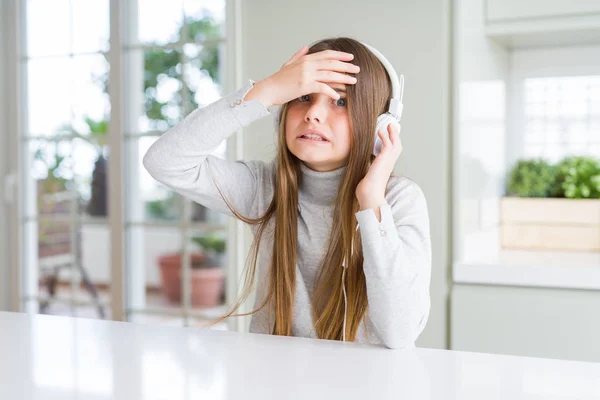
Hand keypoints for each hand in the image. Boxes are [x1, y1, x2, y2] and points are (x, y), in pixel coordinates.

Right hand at [243, 46, 359, 107]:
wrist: (268, 89)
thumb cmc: (277, 80)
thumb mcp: (288, 64)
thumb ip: (298, 55)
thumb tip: (306, 47)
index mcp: (305, 59)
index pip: (327, 54)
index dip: (340, 55)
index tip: (350, 58)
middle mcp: (307, 65)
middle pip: (332, 63)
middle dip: (346, 66)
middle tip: (357, 69)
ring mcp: (306, 75)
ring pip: (330, 75)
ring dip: (344, 78)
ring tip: (354, 81)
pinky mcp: (305, 86)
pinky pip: (322, 87)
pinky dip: (331, 92)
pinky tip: (337, 96)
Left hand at [355, 121, 402, 208]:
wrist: (370, 196)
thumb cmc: (367, 191)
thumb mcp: (368, 178)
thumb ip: (367, 172)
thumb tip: (362, 172)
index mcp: (386, 168)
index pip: (392, 154)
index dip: (392, 144)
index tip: (389, 137)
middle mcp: (389, 164)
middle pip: (398, 146)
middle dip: (396, 136)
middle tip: (392, 127)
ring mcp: (388, 162)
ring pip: (396, 144)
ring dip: (393, 133)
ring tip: (389, 126)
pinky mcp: (384, 160)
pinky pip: (388, 144)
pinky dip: (385, 136)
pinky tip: (380, 132)